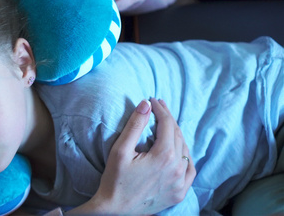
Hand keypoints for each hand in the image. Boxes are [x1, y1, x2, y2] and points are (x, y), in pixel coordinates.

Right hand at [69, 98, 195, 214]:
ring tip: (166, 125)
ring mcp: (181, 183)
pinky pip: (189, 169)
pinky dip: (185, 156)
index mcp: (164, 156)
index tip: (153, 100)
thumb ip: (135, 125)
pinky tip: (178, 150)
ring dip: (177, 135)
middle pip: (177, 135)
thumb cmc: (114, 181)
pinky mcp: (179, 193)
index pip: (167, 124)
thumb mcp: (120, 150)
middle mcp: (177, 169)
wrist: (115, 211)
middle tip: (158, 107)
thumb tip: (146, 104)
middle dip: (168, 119)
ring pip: (185, 150)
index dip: (161, 109)